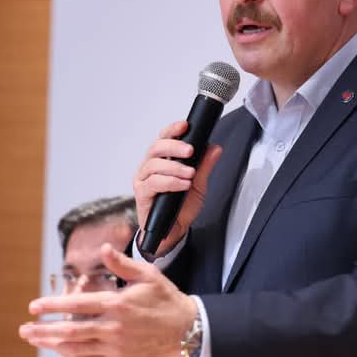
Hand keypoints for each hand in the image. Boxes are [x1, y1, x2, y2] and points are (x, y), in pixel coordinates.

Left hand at [18, 244, 197, 356]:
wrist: (187, 331)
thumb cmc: (167, 299)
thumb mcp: (148, 274)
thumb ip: (122, 263)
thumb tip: (103, 248)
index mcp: (117, 304)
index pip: (76, 304)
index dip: (52, 305)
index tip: (34, 306)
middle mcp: (113, 328)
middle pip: (69, 331)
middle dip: (43, 330)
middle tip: (24, 328)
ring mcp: (115, 347)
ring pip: (76, 348)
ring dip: (51, 344)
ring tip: (34, 339)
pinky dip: (71, 355)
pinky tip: (60, 350)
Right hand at [133, 121, 222, 256]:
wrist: (173, 231)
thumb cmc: (181, 207)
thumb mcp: (199, 185)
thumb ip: (205, 166)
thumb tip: (214, 147)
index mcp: (161, 160)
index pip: (163, 138)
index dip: (172, 130)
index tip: (185, 125)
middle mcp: (149, 167)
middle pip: (156, 147)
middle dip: (174, 146)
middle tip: (190, 151)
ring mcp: (143, 180)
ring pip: (154, 165)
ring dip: (175, 167)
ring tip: (190, 174)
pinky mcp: (142, 194)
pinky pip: (154, 183)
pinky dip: (171, 182)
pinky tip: (183, 184)